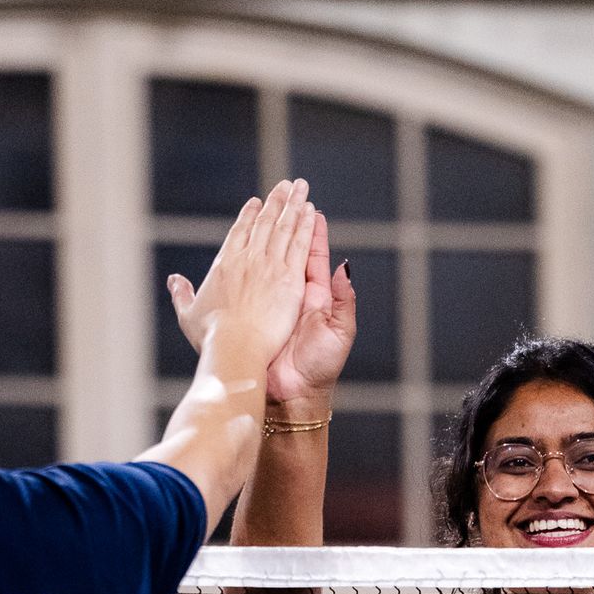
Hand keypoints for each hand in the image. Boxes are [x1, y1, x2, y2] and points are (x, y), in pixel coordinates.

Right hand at [166, 180, 315, 364]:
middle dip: (277, 203)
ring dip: (294, 206)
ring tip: (300, 188)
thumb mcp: (190, 316)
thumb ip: (183, 295)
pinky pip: (300, 245)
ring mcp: (269, 267)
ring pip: (284, 229)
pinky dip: (306, 227)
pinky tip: (312, 212)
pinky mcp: (289, 279)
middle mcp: (247, 262)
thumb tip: (174, 279)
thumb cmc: (211, 343)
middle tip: (286, 185)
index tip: (256, 202)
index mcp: (225, 268)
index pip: (241, 234)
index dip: (250, 217)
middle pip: (266, 225)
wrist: (234, 356)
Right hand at [264, 210, 355, 404]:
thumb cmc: (320, 367)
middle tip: (291, 199)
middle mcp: (295, 298)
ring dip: (273, 237)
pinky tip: (247, 244)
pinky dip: (251, 262)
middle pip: (292, 254)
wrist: (293, 394)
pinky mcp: (257, 313)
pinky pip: (254, 282)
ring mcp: (275, 304)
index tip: (311, 209)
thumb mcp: (340, 331)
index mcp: (315, 298)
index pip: (313, 258)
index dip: (312, 234)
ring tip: (272, 211)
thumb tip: (346, 267)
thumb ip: (344, 300)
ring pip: (273, 263)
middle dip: (292, 227)